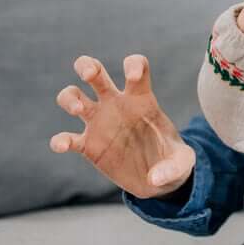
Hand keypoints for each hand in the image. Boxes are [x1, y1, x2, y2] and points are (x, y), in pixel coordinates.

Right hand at [49, 55, 194, 198]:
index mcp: (142, 99)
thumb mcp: (183, 162)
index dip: (133, 65)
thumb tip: (155, 179)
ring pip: (73, 97)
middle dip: (88, 66)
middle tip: (89, 73)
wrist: (158, 180)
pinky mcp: (88, 145)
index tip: (133, 77)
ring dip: (70, 97)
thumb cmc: (172, 160)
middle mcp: (117, 105)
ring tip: (78, 109)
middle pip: (96, 73)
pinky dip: (60, 140)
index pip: (136, 67)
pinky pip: (67, 138)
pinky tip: (62, 145)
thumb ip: (174, 167)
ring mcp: (99, 123)